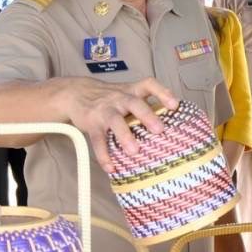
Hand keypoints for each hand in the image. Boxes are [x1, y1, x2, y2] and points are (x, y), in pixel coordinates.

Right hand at [53, 76, 179, 166]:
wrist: (76, 93)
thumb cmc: (110, 99)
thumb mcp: (127, 95)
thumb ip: (145, 106)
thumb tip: (172, 128)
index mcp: (132, 91)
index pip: (149, 84)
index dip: (162, 93)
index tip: (175, 105)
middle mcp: (120, 98)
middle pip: (134, 103)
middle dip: (147, 116)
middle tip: (159, 130)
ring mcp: (105, 110)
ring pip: (115, 121)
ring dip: (125, 136)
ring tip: (134, 151)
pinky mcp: (92, 124)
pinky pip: (98, 140)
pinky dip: (104, 154)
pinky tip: (111, 167)